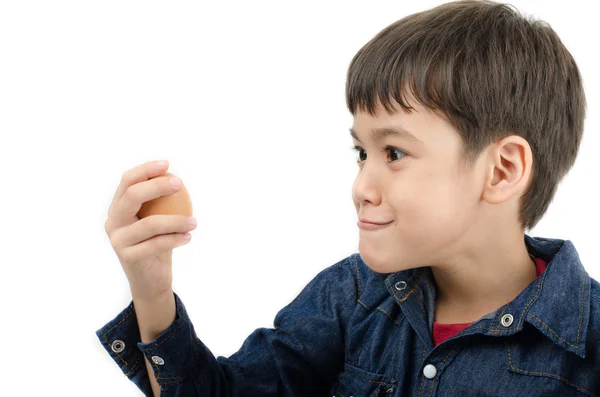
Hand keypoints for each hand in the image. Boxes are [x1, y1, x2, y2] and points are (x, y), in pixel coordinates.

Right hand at [104, 160, 196, 300]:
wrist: (150, 280)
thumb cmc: (156, 243)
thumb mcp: (155, 219)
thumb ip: (159, 201)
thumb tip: (175, 176)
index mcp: (117, 208)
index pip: (127, 181)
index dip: (146, 170)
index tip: (167, 165)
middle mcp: (113, 222)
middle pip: (132, 196)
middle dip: (157, 186)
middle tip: (180, 184)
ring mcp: (118, 240)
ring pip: (150, 223)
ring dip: (177, 220)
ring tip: (194, 222)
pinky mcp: (128, 257)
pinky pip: (157, 244)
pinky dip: (176, 239)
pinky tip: (189, 237)